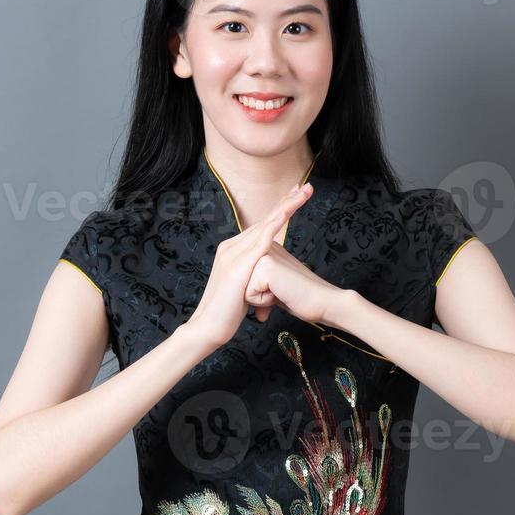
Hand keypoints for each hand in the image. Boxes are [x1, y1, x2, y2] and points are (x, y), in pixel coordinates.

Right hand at [186, 181, 312, 348]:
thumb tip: (268, 277)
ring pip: (264, 225)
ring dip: (286, 207)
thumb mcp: (245, 288)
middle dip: (287, 201)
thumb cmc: (228, 313)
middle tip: (306, 186)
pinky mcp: (238, 267)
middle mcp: (231, 247)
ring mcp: (233, 255)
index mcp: (232, 250)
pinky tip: (287, 213)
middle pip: (264, 220)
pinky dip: (274, 225)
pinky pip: (259, 241)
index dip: (280, 209)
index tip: (296, 196)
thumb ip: (255, 276)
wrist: (207, 329)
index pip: (261, 226)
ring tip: (303, 192)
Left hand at [243, 240, 346, 325]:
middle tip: (282, 292)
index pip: (245, 278)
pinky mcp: (266, 266)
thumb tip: (244, 295)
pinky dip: (264, 302)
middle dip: (257, 296)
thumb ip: (258, 283)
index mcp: (266, 249)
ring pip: (243, 288)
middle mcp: (264, 248)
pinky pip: (249, 294)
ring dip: (261, 299)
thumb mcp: (273, 287)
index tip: (280, 290)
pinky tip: (281, 294)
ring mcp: (265, 254)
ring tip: (281, 292)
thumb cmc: (299, 298)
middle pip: (241, 283)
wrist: (321, 303)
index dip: (258, 292)